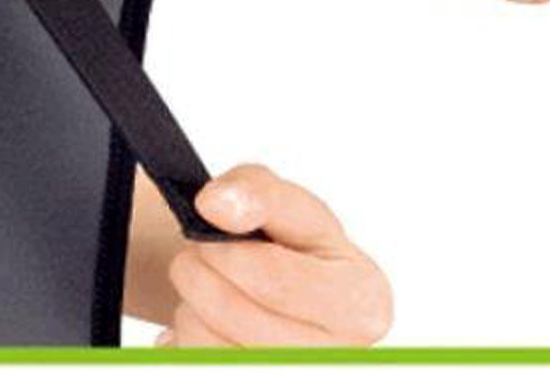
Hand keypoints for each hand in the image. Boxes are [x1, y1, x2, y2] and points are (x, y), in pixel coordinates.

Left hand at [157, 165, 391, 346]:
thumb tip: (215, 206)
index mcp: (362, 301)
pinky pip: (197, 364)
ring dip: (190, 306)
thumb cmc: (292, 247)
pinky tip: (207, 320)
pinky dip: (187, 338)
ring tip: (204, 283)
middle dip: (199, 271)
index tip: (207, 224)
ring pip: (210, 347)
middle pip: (235, 314)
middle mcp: (339, 356)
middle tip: (198, 251)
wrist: (282, 290)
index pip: (269, 276)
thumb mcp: (285, 202)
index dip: (223, 247)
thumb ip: (257, 192)